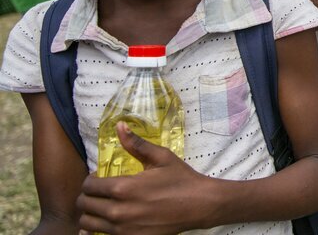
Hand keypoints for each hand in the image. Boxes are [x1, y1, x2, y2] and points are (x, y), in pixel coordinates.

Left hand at [78, 123, 212, 233]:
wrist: (199, 205)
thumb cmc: (181, 179)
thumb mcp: (161, 157)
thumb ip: (136, 144)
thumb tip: (119, 125)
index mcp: (123, 188)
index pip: (88, 186)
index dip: (90, 180)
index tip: (99, 178)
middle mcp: (118, 211)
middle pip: (84, 205)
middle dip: (87, 196)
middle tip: (99, 192)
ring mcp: (122, 229)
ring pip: (87, 224)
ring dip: (90, 213)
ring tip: (102, 206)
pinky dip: (98, 229)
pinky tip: (107, 221)